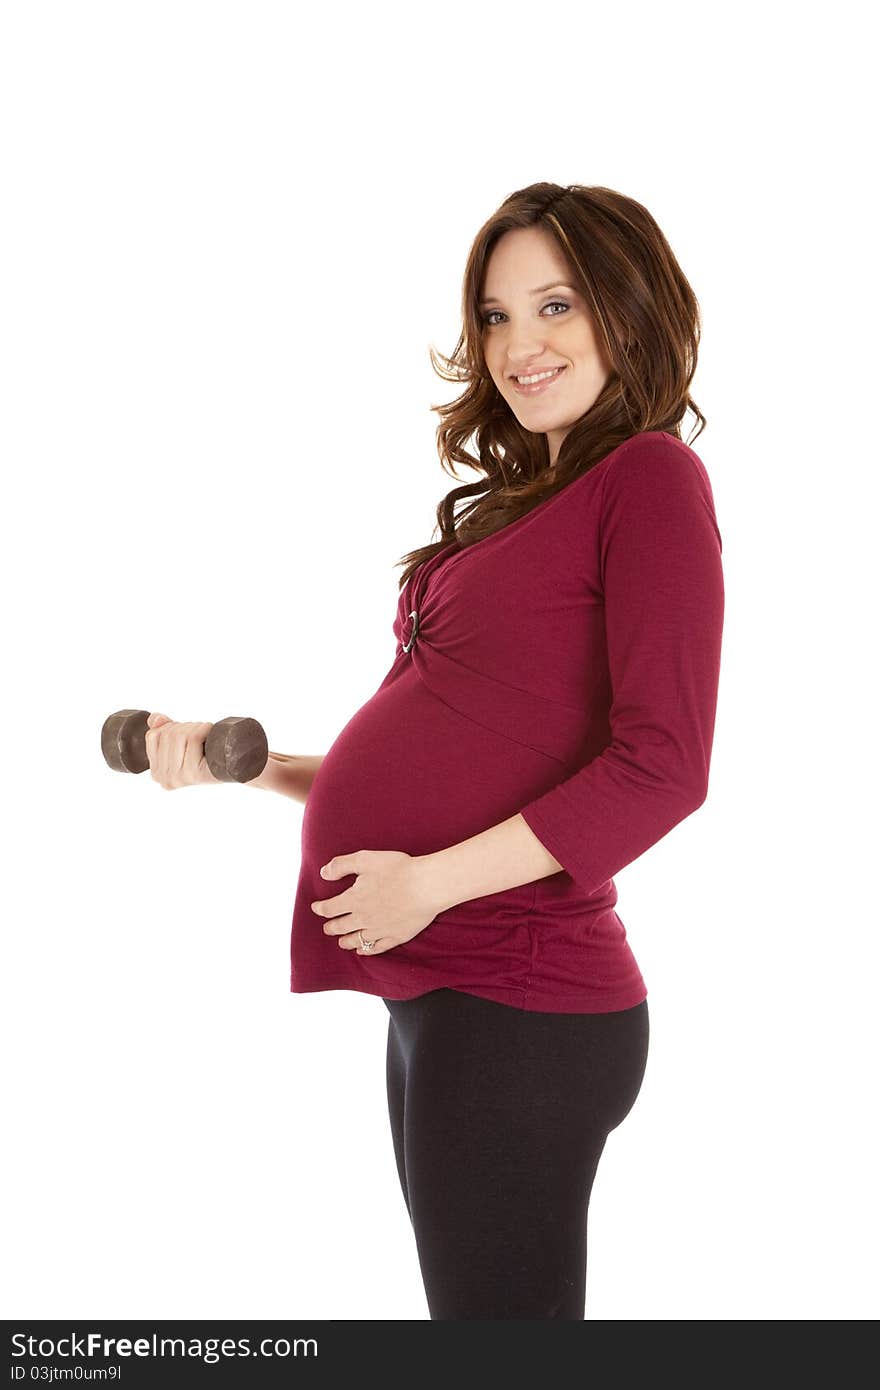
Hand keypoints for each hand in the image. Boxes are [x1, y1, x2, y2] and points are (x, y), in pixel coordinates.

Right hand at [144, 712, 219, 788]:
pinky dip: (203, 729)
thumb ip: (162, 730)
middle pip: (167, 734)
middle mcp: (164, 778)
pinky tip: (210, 732)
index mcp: (156, 772)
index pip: (152, 736)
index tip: (184, 730)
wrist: (231, 767)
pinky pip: (193, 738)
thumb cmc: (205, 756)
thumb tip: (155, 718)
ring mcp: (179, 777)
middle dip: (184, 726)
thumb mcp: (180, 743)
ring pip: (179, 735)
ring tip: (204, 732)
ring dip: (195, 726)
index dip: (169, 726)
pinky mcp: (195, 774)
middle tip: (198, 730)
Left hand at [311, 850, 439, 955]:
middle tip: (327, 928)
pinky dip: (366, 951)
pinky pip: (377, 948)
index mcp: (354, 899)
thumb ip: (341, 865)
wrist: (426, 885)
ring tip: (341, 942)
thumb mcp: (365, 859)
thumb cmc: (398, 869)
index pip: (330, 908)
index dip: (320, 908)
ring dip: (345, 941)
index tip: (316, 908)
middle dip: (331, 927)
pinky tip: (362, 951)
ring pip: (356, 940)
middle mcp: (363, 918)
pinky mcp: (396, 936)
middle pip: (341, 927)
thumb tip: (324, 873)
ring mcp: (379, 930)